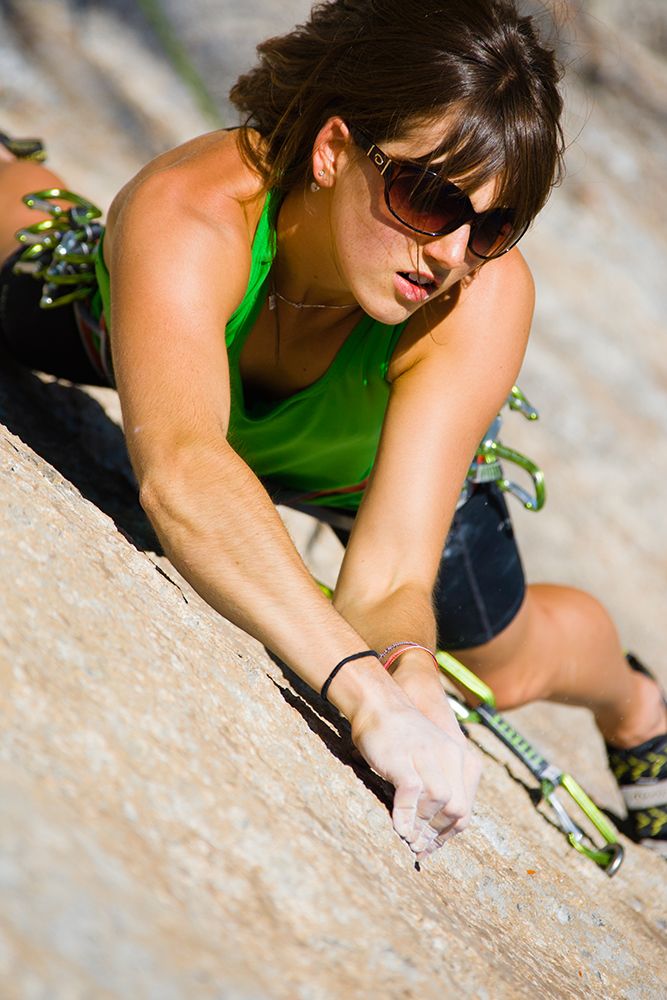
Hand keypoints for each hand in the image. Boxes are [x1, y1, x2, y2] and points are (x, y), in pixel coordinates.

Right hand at [350, 685, 479, 859]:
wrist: (377, 704)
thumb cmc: (400, 735)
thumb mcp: (429, 757)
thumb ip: (437, 784)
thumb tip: (430, 830)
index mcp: (459, 757)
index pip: (466, 806)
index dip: (450, 832)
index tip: (432, 845)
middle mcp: (449, 755)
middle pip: (458, 808)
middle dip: (439, 833)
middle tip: (419, 847)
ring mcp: (427, 756)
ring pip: (440, 803)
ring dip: (424, 827)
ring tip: (409, 840)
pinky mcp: (404, 760)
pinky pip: (412, 795)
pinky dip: (406, 816)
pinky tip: (399, 828)